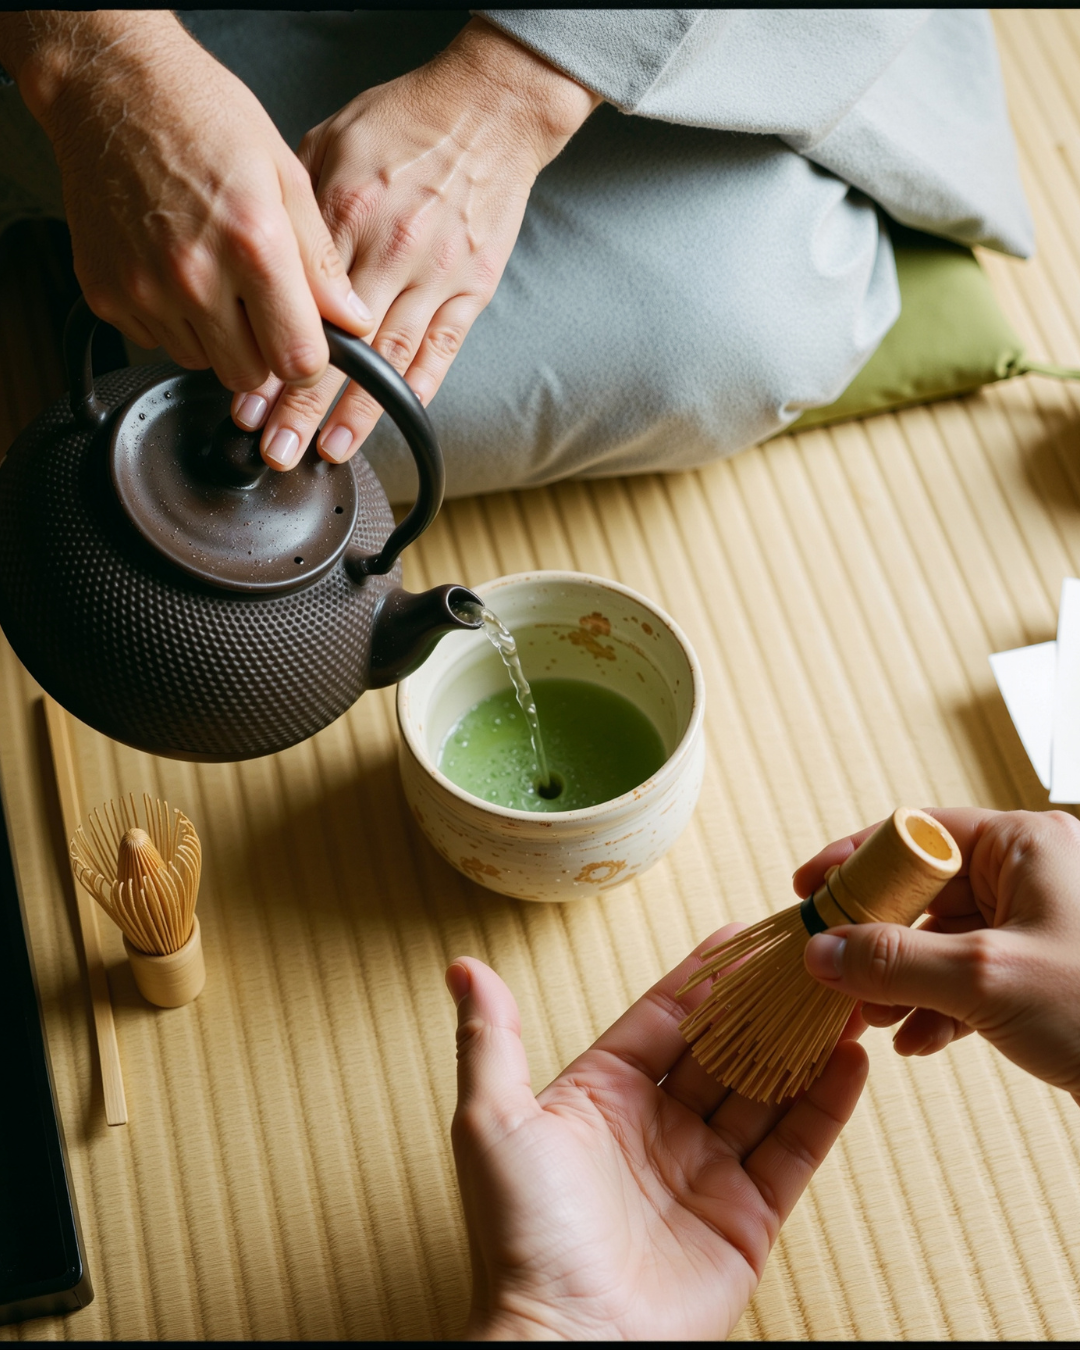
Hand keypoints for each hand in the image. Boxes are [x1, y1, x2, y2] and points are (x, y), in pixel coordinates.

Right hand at [0, 11, 370, 396]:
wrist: (112, 87)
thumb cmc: (200, 116)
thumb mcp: (285, 175)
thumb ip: (322, 261)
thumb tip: (352, 319)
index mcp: (252, 243)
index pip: (298, 359)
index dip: (310, 358)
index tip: (308, 342)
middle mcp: (194, 275)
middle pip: (247, 375)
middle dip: (262, 352)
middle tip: (260, 306)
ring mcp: (144, 290)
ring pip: (202, 363)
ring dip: (217, 337)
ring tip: (214, 275)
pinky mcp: (108, 295)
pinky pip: (157, 342)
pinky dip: (174, 322)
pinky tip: (176, 272)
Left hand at [232, 18, 598, 470]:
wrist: (489, 109)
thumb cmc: (407, 121)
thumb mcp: (331, 143)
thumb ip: (300, 209)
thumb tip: (266, 262)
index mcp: (348, 213)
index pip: (300, 306)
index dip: (270, 360)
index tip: (247, 400)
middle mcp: (392, 249)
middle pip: (341, 345)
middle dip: (304, 406)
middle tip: (277, 448)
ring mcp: (436, 274)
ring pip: (391, 358)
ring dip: (359, 412)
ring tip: (331, 451)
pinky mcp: (472, 287)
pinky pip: (441, 349)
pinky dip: (416, 389)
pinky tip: (392, 421)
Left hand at [446, 929, 867, 1339]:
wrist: (568, 1346)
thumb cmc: (520, 1236)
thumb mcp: (492, 1121)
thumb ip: (490, 1038)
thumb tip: (463, 967)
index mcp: (601, 1095)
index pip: (665, 1018)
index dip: (705, 976)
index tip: (743, 933)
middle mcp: (656, 1127)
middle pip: (724, 1048)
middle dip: (764, 1002)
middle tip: (808, 955)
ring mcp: (704, 1172)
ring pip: (766, 1090)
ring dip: (802, 1043)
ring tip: (841, 993)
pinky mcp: (746, 1219)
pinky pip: (794, 1150)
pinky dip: (826, 1106)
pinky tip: (851, 1060)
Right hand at [799, 808, 1079, 1102]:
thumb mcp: (986, 980)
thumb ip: (893, 961)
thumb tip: (818, 952)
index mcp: (1025, 843)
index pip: (917, 832)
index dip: (855, 861)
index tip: (807, 891)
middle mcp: (1033, 873)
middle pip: (925, 889)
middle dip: (876, 937)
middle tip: (831, 971)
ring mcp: (1043, 924)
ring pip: (946, 938)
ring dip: (902, 979)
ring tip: (871, 1019)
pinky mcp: (1048, 972)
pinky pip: (974, 974)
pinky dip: (939, 1005)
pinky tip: (918, 1040)